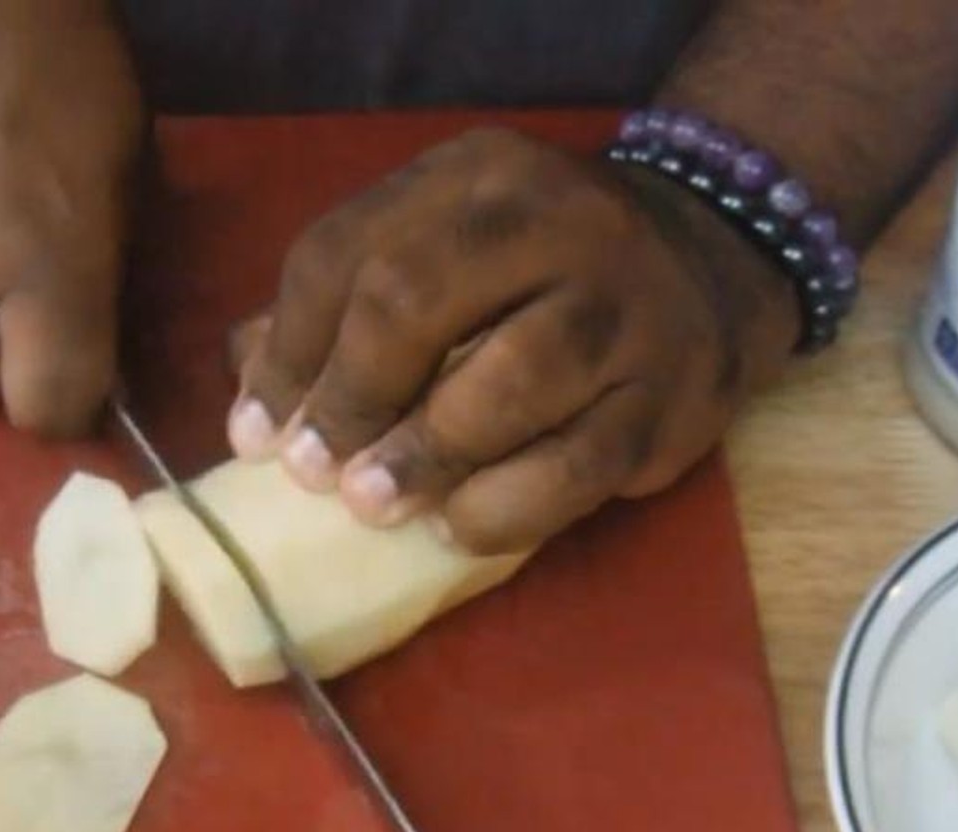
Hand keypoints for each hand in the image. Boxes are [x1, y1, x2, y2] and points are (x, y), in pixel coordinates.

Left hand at [228, 127, 795, 553]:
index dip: (288, 352)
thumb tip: (246, 380)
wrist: (711, 265)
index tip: (256, 434)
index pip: (347, 251)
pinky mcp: (669, 399)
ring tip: (371, 506)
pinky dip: (502, 507)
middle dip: (348, 400)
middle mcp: (556, 223)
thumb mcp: (449, 245)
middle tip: (311, 474)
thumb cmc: (543, 272)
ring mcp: (623, 310)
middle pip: (414, 301)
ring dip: (421, 455)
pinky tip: (455, 528)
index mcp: (477, 178)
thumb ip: (349, 299)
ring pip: (506, 383)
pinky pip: (576, 465)